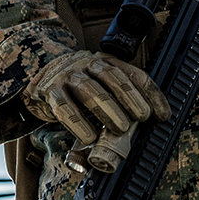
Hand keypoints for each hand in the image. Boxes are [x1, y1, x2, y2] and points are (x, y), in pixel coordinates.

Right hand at [22, 49, 170, 147]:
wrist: (36, 79)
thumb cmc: (75, 90)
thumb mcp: (98, 89)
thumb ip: (116, 105)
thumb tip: (138, 133)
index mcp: (105, 62)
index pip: (132, 74)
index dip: (150, 93)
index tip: (162, 114)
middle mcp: (87, 64)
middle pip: (112, 76)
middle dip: (130, 97)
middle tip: (141, 117)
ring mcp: (68, 76)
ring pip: (90, 89)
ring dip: (108, 109)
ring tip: (120, 128)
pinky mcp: (50, 91)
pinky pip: (64, 106)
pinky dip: (78, 122)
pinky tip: (88, 137)